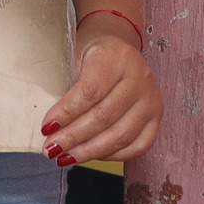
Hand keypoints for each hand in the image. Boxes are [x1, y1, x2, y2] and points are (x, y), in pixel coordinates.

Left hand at [39, 18, 162, 164]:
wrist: (120, 46)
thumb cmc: (94, 54)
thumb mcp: (77, 56)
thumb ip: (69, 88)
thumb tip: (53, 126)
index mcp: (116, 57)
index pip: (89, 92)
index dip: (66, 113)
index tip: (47, 128)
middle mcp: (139, 78)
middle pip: (104, 117)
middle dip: (74, 137)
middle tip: (51, 149)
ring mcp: (151, 99)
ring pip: (121, 135)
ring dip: (90, 151)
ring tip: (67, 157)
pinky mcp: (157, 117)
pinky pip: (138, 145)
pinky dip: (114, 155)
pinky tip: (93, 155)